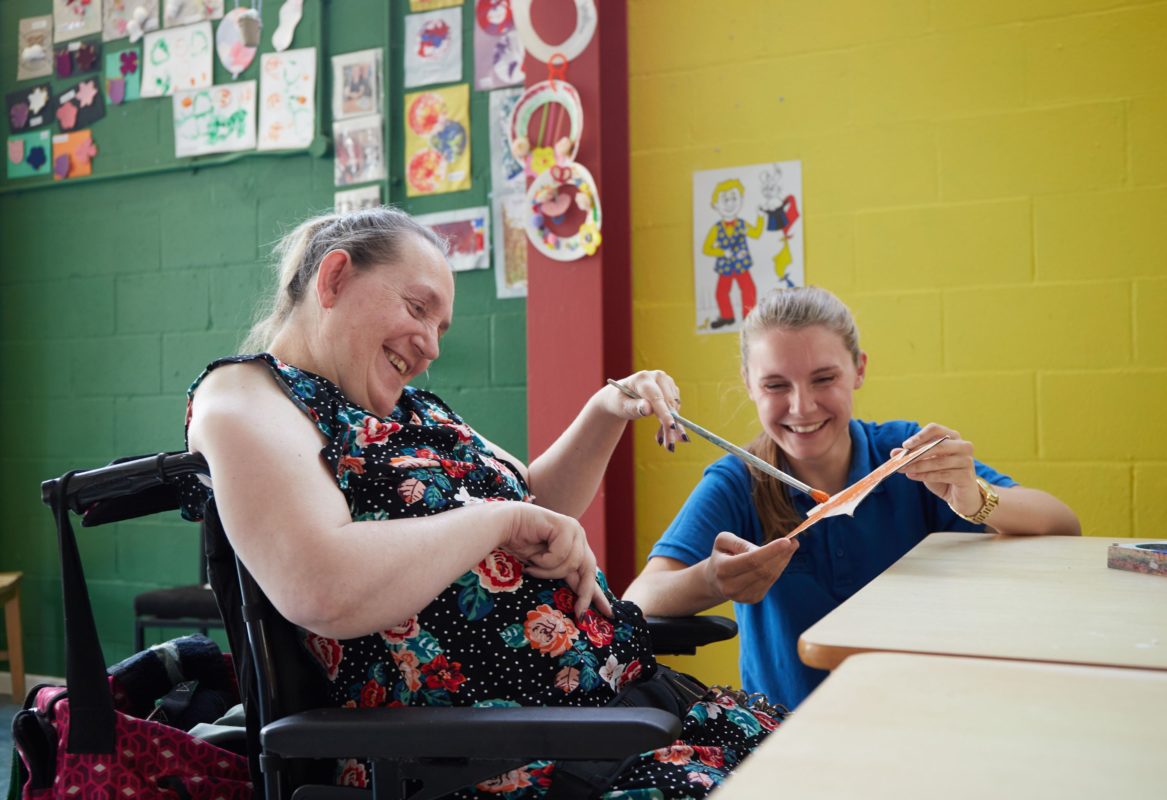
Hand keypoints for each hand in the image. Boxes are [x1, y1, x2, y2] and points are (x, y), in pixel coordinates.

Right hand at [502, 504, 613, 618]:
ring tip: (532, 567)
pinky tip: (533, 556)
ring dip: (548, 572)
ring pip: (572, 564)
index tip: (609, 613)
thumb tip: (582, 597)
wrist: (501, 525)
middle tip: (579, 613)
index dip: (598, 593)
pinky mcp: (566, 525)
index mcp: (574, 545)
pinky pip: (561, 555)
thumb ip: (562, 574)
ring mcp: (574, 529)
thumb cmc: (518, 544)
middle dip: (584, 593)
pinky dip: (544, 561)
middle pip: (589, 570)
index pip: (589, 572)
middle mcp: (577, 536)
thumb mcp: (544, 566)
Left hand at [604, 370, 686, 451]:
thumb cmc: (619, 401)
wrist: (621, 397)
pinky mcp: (672, 389)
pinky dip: (669, 421)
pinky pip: (676, 408)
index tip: (672, 427)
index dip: (665, 413)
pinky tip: (662, 429)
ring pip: (674, 408)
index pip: (656, 398)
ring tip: (660, 439)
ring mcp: (666, 382)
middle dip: (669, 427)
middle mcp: (658, 376)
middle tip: (669, 446)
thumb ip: (634, 407)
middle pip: (668, 405)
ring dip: (669, 426)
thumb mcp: (622, 406)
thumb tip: (648, 409)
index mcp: (643, 378)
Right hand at [704, 531, 798, 603]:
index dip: (771, 551)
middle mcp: (731, 586)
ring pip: (769, 577)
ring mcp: (742, 596)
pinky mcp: (752, 599)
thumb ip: (739, 542)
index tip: (787, 541)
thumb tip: (760, 549)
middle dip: (781, 555)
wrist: (715, 579)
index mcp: (722, 569)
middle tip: (794, 542)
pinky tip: (782, 559)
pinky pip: (770, 583)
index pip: (751, 560)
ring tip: (791, 548)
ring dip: (783, 562)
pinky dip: (779, 569)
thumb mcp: (722, 541)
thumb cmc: (721, 555)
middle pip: (763, 570)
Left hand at [895, 423, 982, 516]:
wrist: (960, 496)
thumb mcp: (926, 463)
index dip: (920, 436)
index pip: (935, 429)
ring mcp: (966, 461)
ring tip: (902, 469)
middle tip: (900, 459)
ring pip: (938, 461)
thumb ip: (912, 456)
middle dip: (916, 453)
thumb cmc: (943, 475)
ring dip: (917, 466)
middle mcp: (963, 446)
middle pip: (937, 445)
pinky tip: (912, 476)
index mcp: (953, 437)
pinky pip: (942, 474)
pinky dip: (925, 475)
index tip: (905, 445)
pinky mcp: (966, 476)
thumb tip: (893, 453)